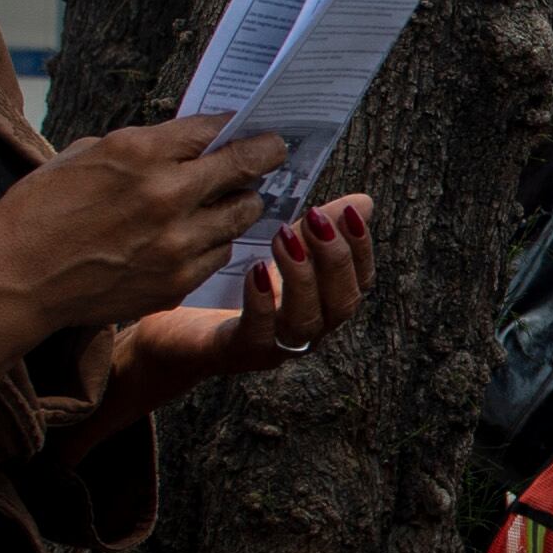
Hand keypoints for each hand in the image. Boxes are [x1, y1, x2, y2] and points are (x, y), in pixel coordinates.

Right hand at [0, 113, 288, 339]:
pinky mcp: (176, 282)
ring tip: (236, 195)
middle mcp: (166, 195)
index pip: (216, 130)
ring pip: (242, 215)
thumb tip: (189, 143)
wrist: (14, 280)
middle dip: (264, 155)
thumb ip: (143, 148)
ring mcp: (176, 243)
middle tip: (272, 151)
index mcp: (140, 153)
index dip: (239, 126)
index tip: (254, 126)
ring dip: (242, 202)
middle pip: (245, 168)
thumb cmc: (39, 210)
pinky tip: (204, 233)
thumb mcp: (86, 155)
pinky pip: (219, 253)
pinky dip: (217, 240)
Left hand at [194, 190, 373, 372]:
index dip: (362, 248)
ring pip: (305, 321)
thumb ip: (318, 231)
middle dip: (335, 258)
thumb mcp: (284, 254)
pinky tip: (256, 269)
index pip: (360, 281)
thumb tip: (363, 202)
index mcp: (325, 305)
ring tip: (284, 237)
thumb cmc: (244, 291)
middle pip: (341, 304)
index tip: (350, 211)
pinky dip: (262, 302)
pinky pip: (259, 334)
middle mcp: (310, 330)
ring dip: (301, 277)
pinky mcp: (240, 351)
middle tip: (316, 219)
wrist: (188, 332)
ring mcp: (277, 344)